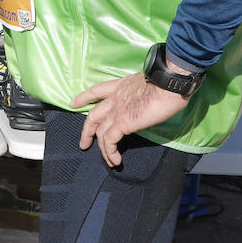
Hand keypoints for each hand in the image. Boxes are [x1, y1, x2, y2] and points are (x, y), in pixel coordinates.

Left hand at [70, 73, 188, 167]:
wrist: (168, 83)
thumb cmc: (165, 82)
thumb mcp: (147, 84)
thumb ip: (140, 93)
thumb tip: (145, 101)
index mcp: (120, 86)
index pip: (96, 91)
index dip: (83, 97)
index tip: (73, 103)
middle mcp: (115, 98)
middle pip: (93, 115)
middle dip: (86, 131)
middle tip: (84, 143)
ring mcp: (116, 110)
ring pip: (99, 131)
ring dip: (102, 149)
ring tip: (107, 160)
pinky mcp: (122, 123)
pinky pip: (109, 140)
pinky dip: (110, 152)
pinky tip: (115, 160)